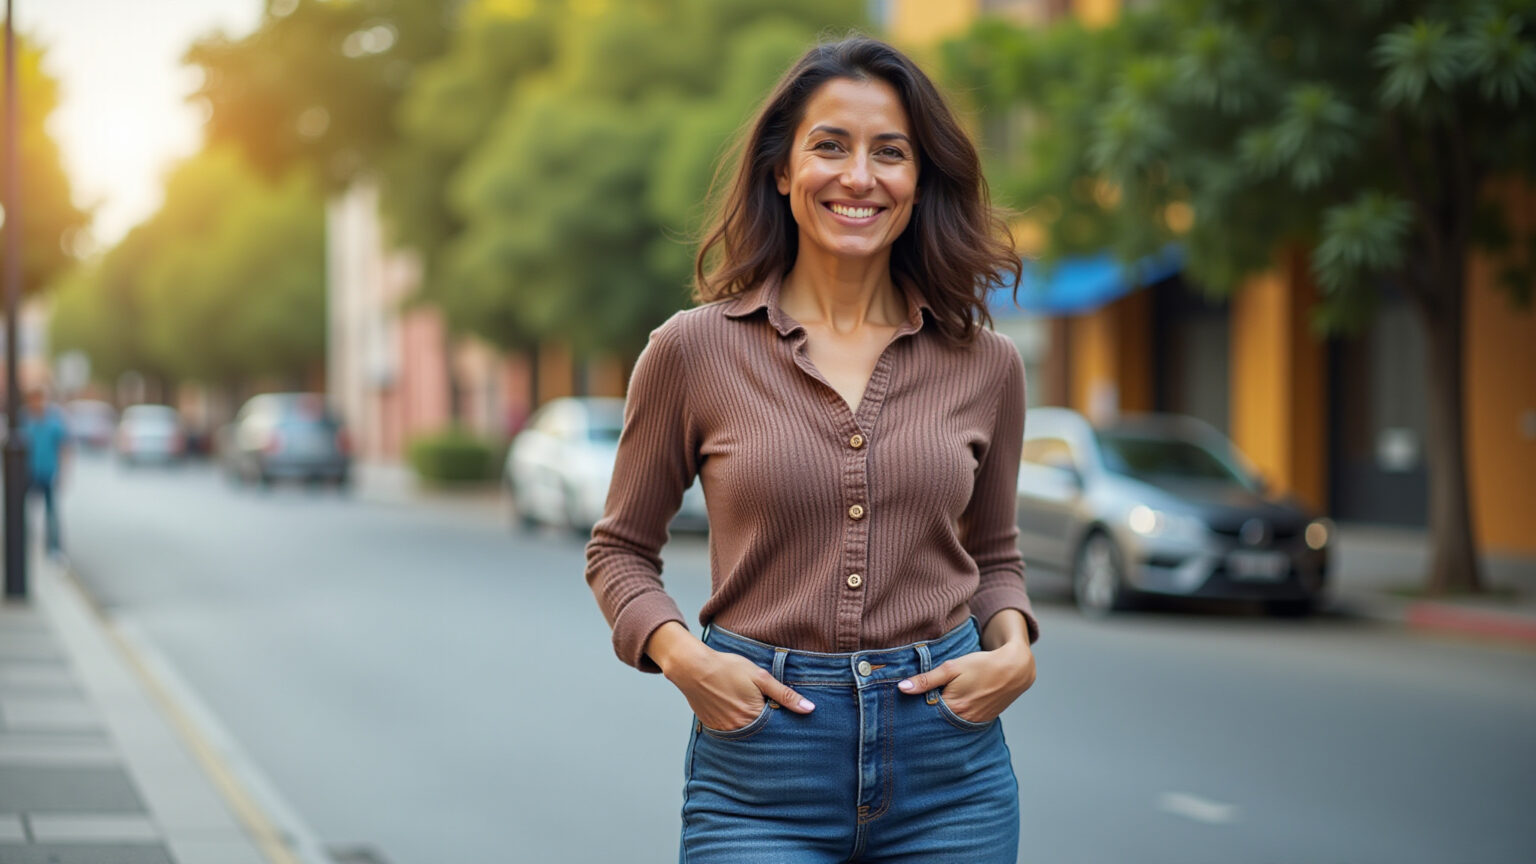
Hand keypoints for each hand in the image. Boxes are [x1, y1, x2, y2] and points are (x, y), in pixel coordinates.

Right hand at [647, 622, 815, 730]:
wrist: (693, 668)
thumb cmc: (728, 668)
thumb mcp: (760, 677)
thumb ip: (785, 695)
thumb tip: (809, 709)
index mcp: (754, 717)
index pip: (777, 730)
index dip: (783, 725)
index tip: (787, 720)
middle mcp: (739, 728)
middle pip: (761, 735)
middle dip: (768, 729)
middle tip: (767, 716)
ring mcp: (724, 730)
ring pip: (745, 735)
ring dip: (751, 728)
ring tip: (747, 711)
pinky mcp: (712, 727)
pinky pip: (730, 732)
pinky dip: (735, 725)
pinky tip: (734, 711)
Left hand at [896, 638, 1034, 724]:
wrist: (1014, 669)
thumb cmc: (982, 665)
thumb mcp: (952, 668)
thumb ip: (927, 679)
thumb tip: (902, 688)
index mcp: (953, 707)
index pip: (924, 715)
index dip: (914, 710)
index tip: (904, 706)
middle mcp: (963, 720)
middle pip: (936, 722)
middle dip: (926, 716)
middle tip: (914, 709)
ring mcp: (974, 722)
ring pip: (949, 724)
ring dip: (940, 717)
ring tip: (933, 709)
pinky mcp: (982, 721)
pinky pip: (961, 723)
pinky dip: (954, 718)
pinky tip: (951, 710)